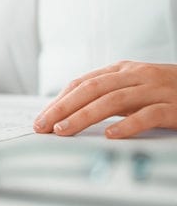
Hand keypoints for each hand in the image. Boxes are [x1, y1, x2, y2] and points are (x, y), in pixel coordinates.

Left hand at [34, 61, 176, 138]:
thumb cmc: (169, 94)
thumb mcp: (135, 91)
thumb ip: (108, 97)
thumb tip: (69, 114)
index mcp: (123, 70)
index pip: (83, 82)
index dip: (59, 100)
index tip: (41, 119)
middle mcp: (137, 76)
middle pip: (91, 89)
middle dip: (63, 108)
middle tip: (43, 126)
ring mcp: (157, 89)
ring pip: (113, 99)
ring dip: (84, 116)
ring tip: (64, 131)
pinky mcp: (176, 106)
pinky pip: (149, 114)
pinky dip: (128, 124)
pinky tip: (110, 135)